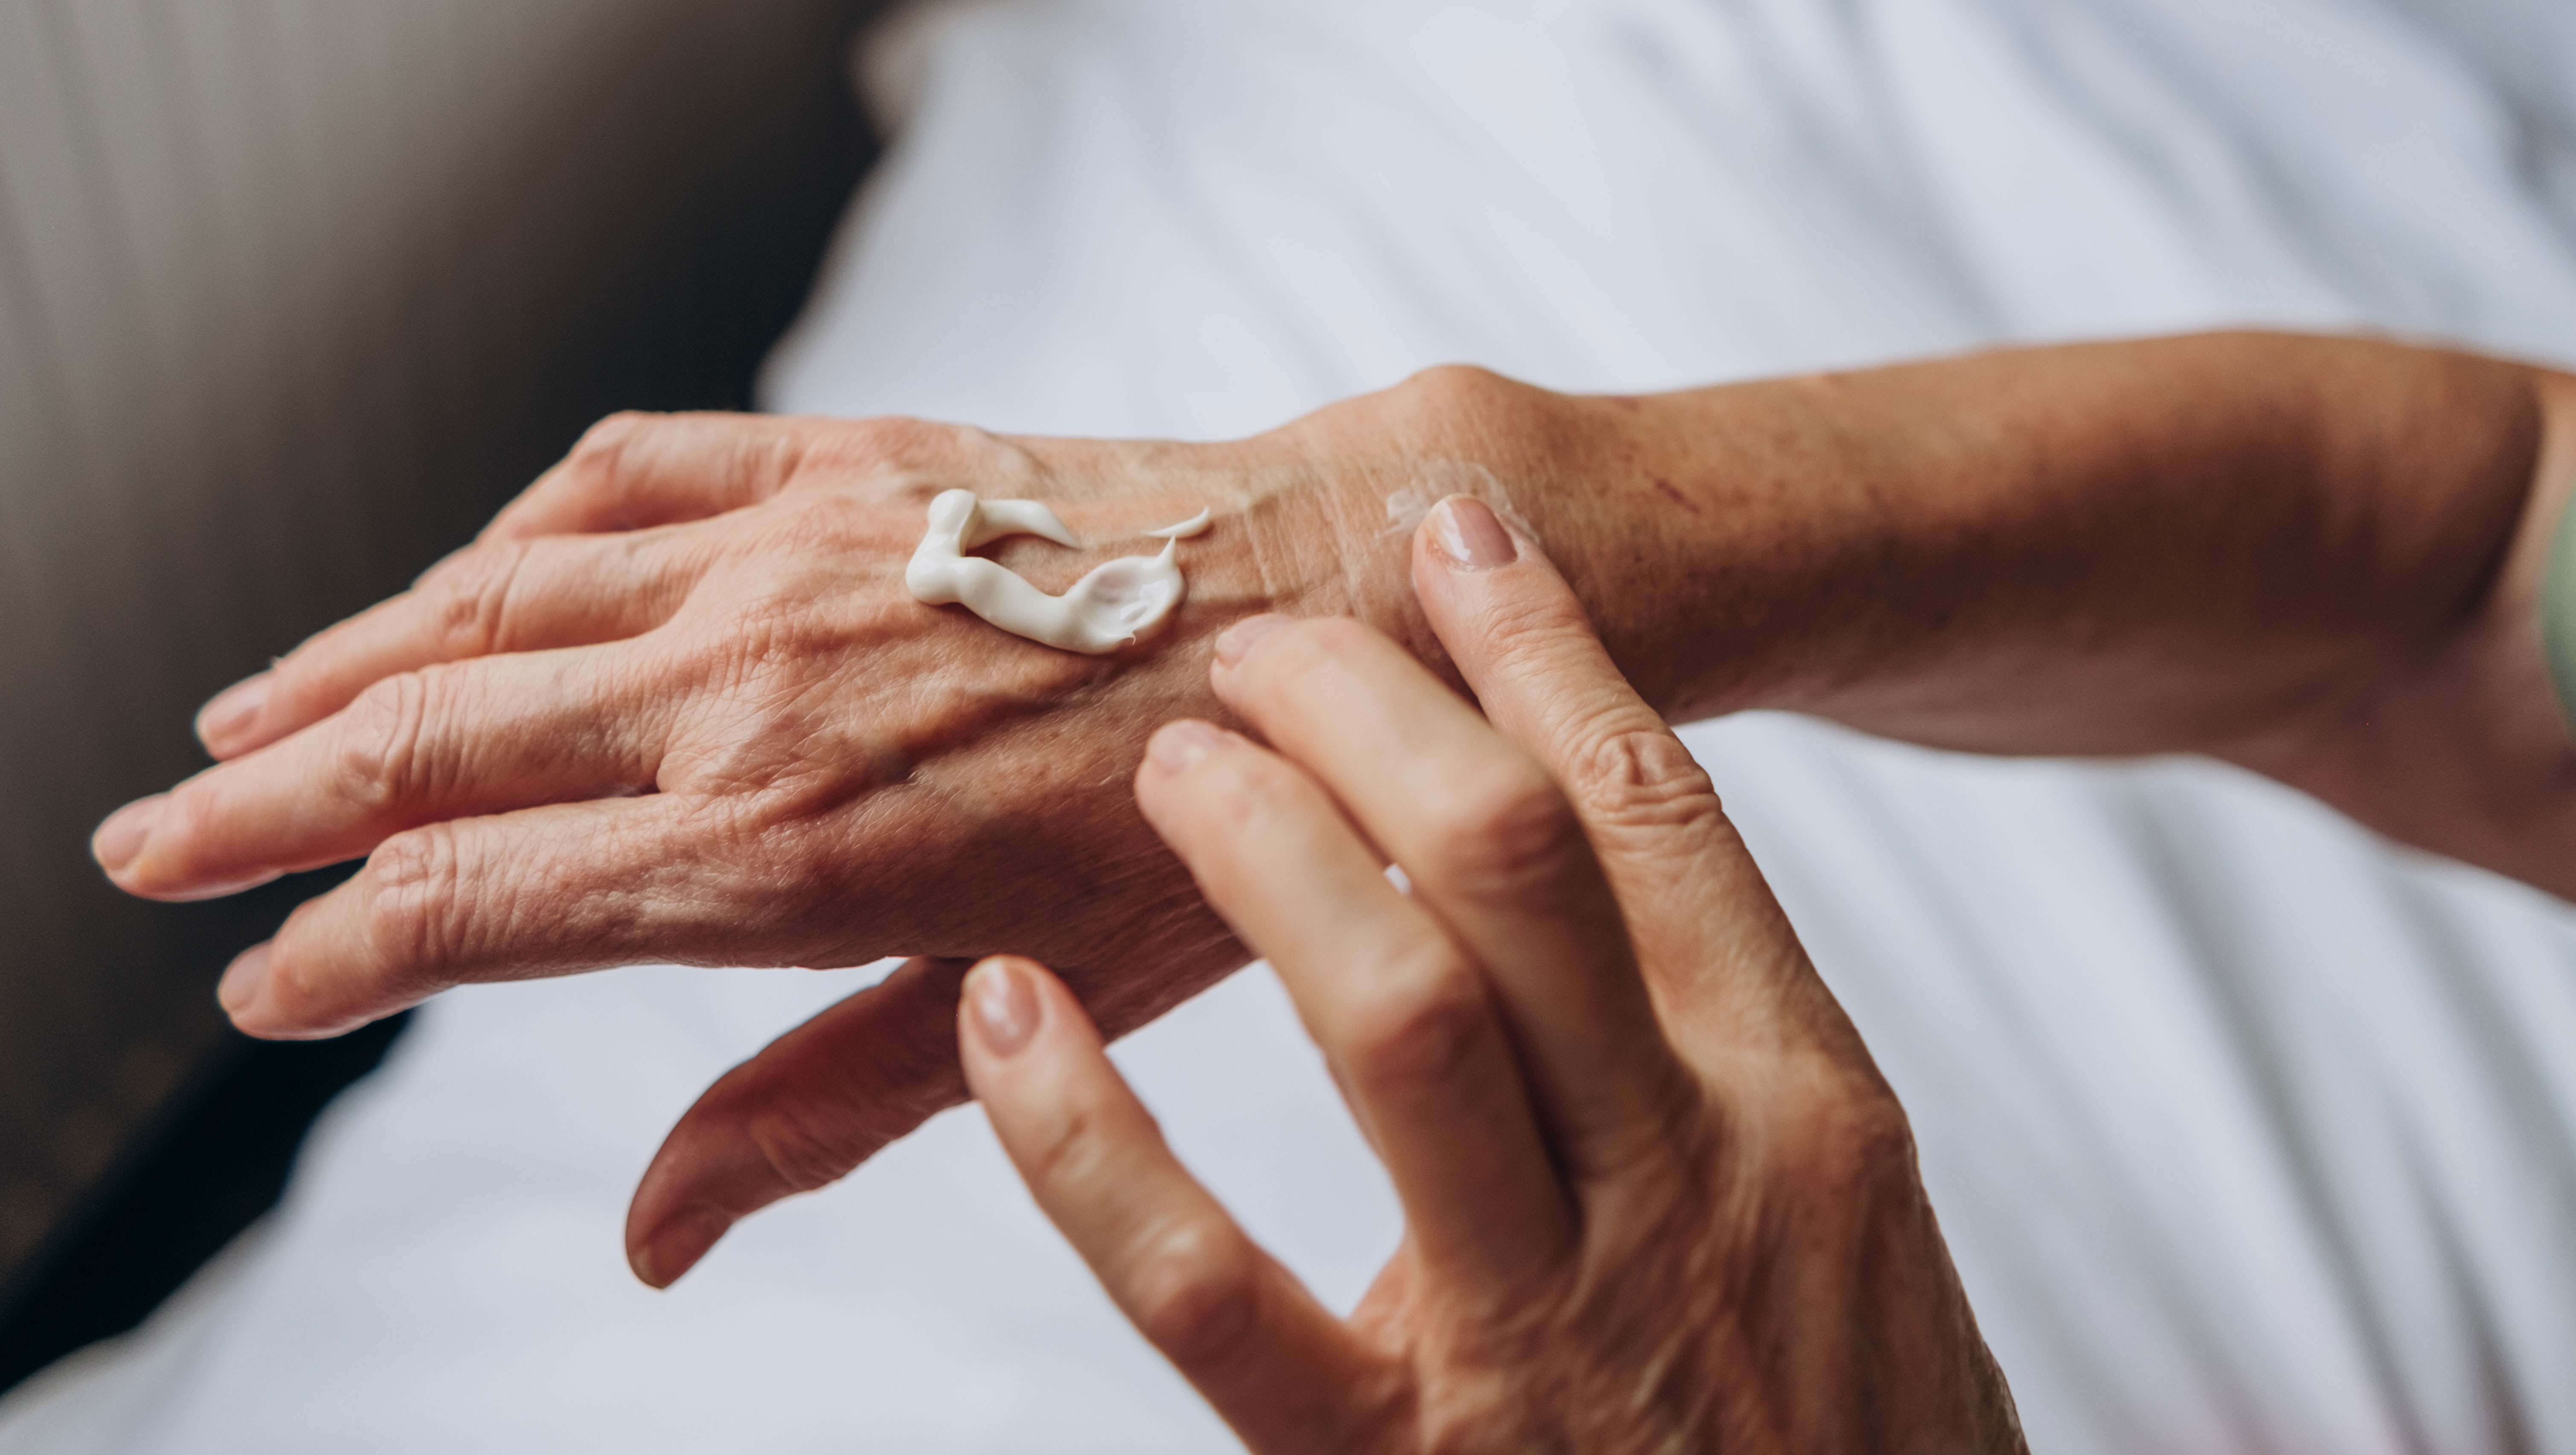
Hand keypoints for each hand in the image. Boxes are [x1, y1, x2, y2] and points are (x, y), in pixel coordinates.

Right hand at [84, 371, 1596, 1282]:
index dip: (341, 956)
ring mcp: (791, 559)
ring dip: (345, 661)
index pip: (481, 904)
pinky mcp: (847, 466)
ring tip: (239, 714)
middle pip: (433, 743)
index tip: (260, 993)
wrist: (1335, 610)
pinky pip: (623, 473)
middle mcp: (753, 691)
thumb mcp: (1028, 1014)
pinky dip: (513, 528)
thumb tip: (652, 1242)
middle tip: (146, 846)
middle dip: (264, 805)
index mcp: (784, 850)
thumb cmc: (1208, 836)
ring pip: (492, 600)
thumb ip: (814, 1112)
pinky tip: (462, 572)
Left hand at [959, 498, 2022, 1450]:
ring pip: (1395, 1015)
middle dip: (1373, 709)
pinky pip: (1205, 1288)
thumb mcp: (1845, 1231)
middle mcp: (1690, 1190)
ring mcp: (1545, 1337)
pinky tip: (1001, 1011)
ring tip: (1169, 764)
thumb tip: (1603, 890)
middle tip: (1256, 644)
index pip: (1658, 814)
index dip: (1545, 646)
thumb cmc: (1855, 1438)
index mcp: (1803, 1113)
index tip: (1449, 534)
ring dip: (1263, 853)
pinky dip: (1086, 1141)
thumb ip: (1723, 1064)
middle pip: (1515, 865)